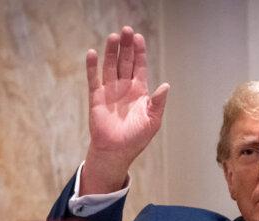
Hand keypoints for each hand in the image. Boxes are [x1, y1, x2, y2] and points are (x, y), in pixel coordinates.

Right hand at [82, 26, 169, 193]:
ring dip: (111, 52)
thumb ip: (158, 103)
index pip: (139, 66)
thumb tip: (166, 86)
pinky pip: (94, 79)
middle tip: (126, 30)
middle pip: (125, 61)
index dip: (139, 52)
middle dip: (126, 46)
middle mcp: (124, 88)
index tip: (138, 38)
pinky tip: (92, 53)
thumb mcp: (153, 121)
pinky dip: (92, 67)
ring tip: (113, 37)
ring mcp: (110, 91)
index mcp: (139, 91)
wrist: (117, 152)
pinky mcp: (97, 98)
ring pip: (110, 66)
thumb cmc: (136, 138)